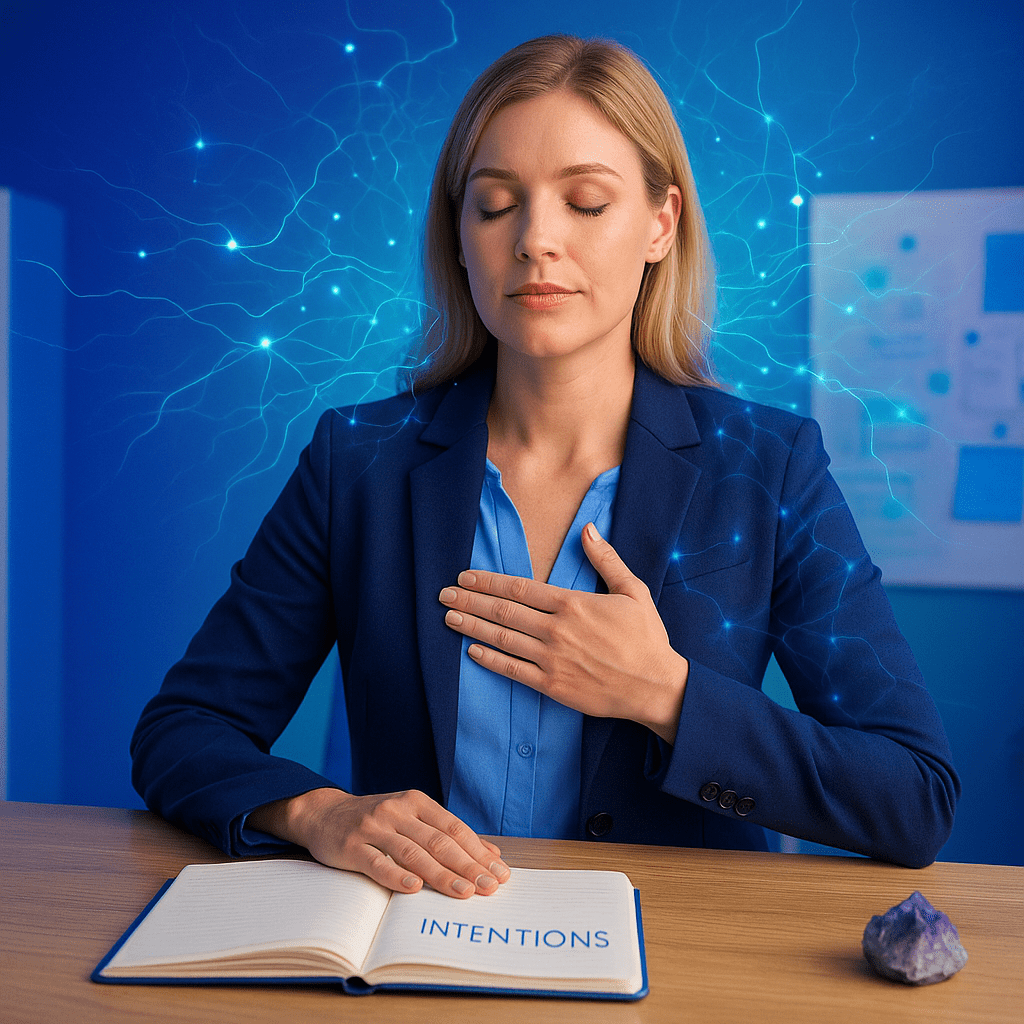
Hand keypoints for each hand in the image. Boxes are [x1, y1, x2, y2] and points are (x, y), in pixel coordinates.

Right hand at [247, 787, 509, 897]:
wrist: (324, 812)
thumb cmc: (376, 819)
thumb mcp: (411, 817)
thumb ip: (446, 832)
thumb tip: (490, 853)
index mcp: (416, 801)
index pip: (454, 828)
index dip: (478, 851)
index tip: (499, 873)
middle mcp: (397, 810)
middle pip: (439, 842)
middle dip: (468, 866)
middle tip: (490, 887)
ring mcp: (373, 827)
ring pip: (413, 853)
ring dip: (442, 875)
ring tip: (464, 892)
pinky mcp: (351, 845)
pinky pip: (377, 863)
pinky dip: (396, 875)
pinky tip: (414, 888)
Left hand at [439, 522, 688, 742]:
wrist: (656, 687)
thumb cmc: (646, 638)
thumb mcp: (632, 591)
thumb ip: (606, 559)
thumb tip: (588, 529)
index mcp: (573, 603)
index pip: (519, 587)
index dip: (488, 580)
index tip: (466, 575)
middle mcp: (557, 629)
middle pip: (503, 610)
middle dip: (469, 599)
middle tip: (443, 593)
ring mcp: (552, 659)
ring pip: (502, 638)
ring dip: (471, 625)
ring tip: (448, 616)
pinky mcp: (553, 686)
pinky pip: (512, 671)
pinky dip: (489, 659)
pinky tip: (471, 650)